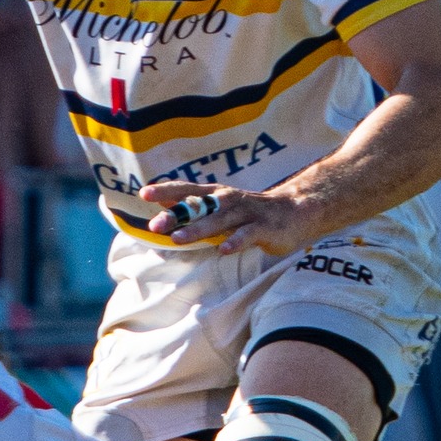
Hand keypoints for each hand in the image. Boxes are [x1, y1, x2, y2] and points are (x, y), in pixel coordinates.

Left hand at [137, 181, 323, 256]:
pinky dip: (236, 241)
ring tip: (177, 238)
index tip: (143, 193)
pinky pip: (248, 234)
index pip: (187, 190)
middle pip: (199, 206)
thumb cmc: (250, 211)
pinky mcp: (263, 227)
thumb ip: (193, 205)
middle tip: (155, 225)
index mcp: (215, 195)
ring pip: (219, 220)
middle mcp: (228, 200)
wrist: (297, 210)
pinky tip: (223, 250)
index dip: (166, 190)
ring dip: (198, 229)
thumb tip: (161, 204)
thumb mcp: (220, 205)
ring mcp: (247, 213)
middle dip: (176, 214)